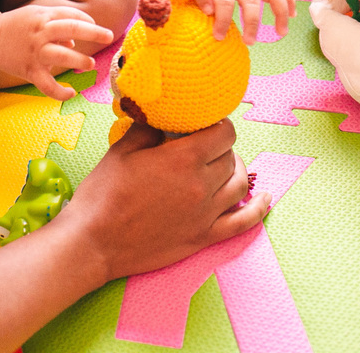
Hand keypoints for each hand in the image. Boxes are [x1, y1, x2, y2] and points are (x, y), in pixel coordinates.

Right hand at [0, 5, 114, 99]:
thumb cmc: (16, 25)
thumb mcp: (35, 16)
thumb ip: (55, 24)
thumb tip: (73, 43)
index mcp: (43, 17)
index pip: (72, 16)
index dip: (88, 21)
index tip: (99, 28)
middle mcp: (41, 33)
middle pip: (73, 29)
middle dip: (94, 33)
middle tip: (109, 36)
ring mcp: (35, 52)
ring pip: (63, 57)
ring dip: (80, 61)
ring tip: (90, 65)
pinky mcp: (29, 70)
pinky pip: (48, 86)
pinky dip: (61, 92)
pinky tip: (71, 93)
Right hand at [58, 119, 269, 281]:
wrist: (94, 243)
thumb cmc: (103, 196)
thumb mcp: (121, 151)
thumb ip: (148, 129)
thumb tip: (162, 115)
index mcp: (182, 160)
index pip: (222, 133)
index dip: (217, 124)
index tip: (206, 123)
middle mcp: (201, 186)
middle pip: (230, 158)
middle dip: (221, 146)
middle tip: (205, 143)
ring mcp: (205, 215)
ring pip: (239, 185)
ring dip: (237, 170)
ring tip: (227, 163)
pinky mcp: (202, 237)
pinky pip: (242, 223)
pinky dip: (258, 210)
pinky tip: (265, 199)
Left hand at [186, 0, 295, 43]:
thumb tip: (208, 11)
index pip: (224, 0)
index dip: (222, 20)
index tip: (219, 36)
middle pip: (251, 0)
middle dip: (251, 22)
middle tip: (249, 42)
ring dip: (280, 12)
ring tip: (281, 32)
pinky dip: (288, 1)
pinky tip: (291, 16)